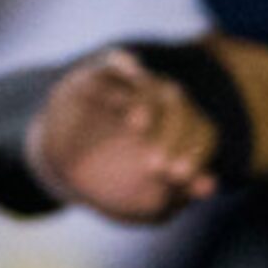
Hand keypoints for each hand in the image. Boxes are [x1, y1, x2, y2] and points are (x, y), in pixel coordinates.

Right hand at [25, 49, 220, 223]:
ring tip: (138, 123)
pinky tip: (125, 79)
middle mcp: (161, 105)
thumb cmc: (112, 185)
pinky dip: (123, 65)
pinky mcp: (94, 77)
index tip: (178, 176)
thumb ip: (175, 195)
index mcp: (181, 132)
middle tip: (156, 166)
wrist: (59, 171)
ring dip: (147, 101)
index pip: (200, 133)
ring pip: (151, 85)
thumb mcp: (143, 203)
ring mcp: (129, 89)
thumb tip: (209, 186)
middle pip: (179, 107)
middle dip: (172, 135)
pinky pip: (114, 63)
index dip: (194, 152)